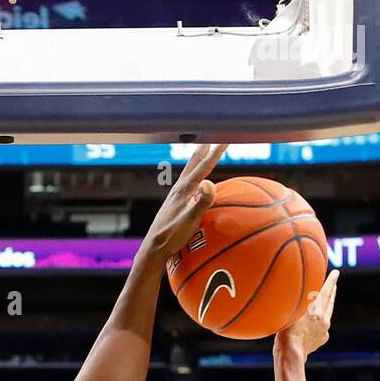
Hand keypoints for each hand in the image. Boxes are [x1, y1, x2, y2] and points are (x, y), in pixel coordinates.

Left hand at [146, 142, 226, 259]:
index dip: (216, 152)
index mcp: (184, 189)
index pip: (204, 166)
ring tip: (204, 149)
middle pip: (194, 162)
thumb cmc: (172, 236)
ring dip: (198, 158)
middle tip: (213, 134)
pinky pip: (187, 181)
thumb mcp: (190, 220)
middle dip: (205, 148)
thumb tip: (210, 183)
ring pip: (189, 170)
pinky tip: (195, 180)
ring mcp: (176, 195)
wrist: (154, 247)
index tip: (226, 138)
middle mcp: (179, 188)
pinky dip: (194, 173)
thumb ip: (201, 202)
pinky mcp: (174, 203)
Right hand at [277, 270, 339, 356]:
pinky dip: (319, 324)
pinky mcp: (323, 338)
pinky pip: (322, 328)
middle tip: (333, 284)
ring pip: (327, 315)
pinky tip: (312, 326)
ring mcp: (324, 330)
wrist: (291, 354)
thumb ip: (296, 302)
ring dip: (326, 307)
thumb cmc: (284, 333)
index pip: (326, 290)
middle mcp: (323, 318)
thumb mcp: (288, 312)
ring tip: (325, 303)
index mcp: (316, 309)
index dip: (331, 280)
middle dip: (332, 292)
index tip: (336, 272)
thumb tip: (295, 291)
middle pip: (330, 301)